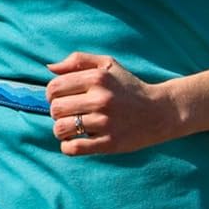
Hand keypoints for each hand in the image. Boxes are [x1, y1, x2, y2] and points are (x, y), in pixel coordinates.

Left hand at [45, 52, 178, 156]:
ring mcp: (105, 123)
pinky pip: (75, 148)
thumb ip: (78, 60)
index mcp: (96, 78)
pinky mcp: (110, 143)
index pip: (54, 87)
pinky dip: (68, 147)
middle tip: (67, 115)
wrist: (160, 113)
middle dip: (56, 113)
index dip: (51, 95)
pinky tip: (73, 143)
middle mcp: (100, 99)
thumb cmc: (130, 88)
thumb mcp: (107, 65)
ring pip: (62, 129)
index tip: (60, 100)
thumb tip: (49, 68)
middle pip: (56, 109)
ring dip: (61, 131)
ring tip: (70, 129)